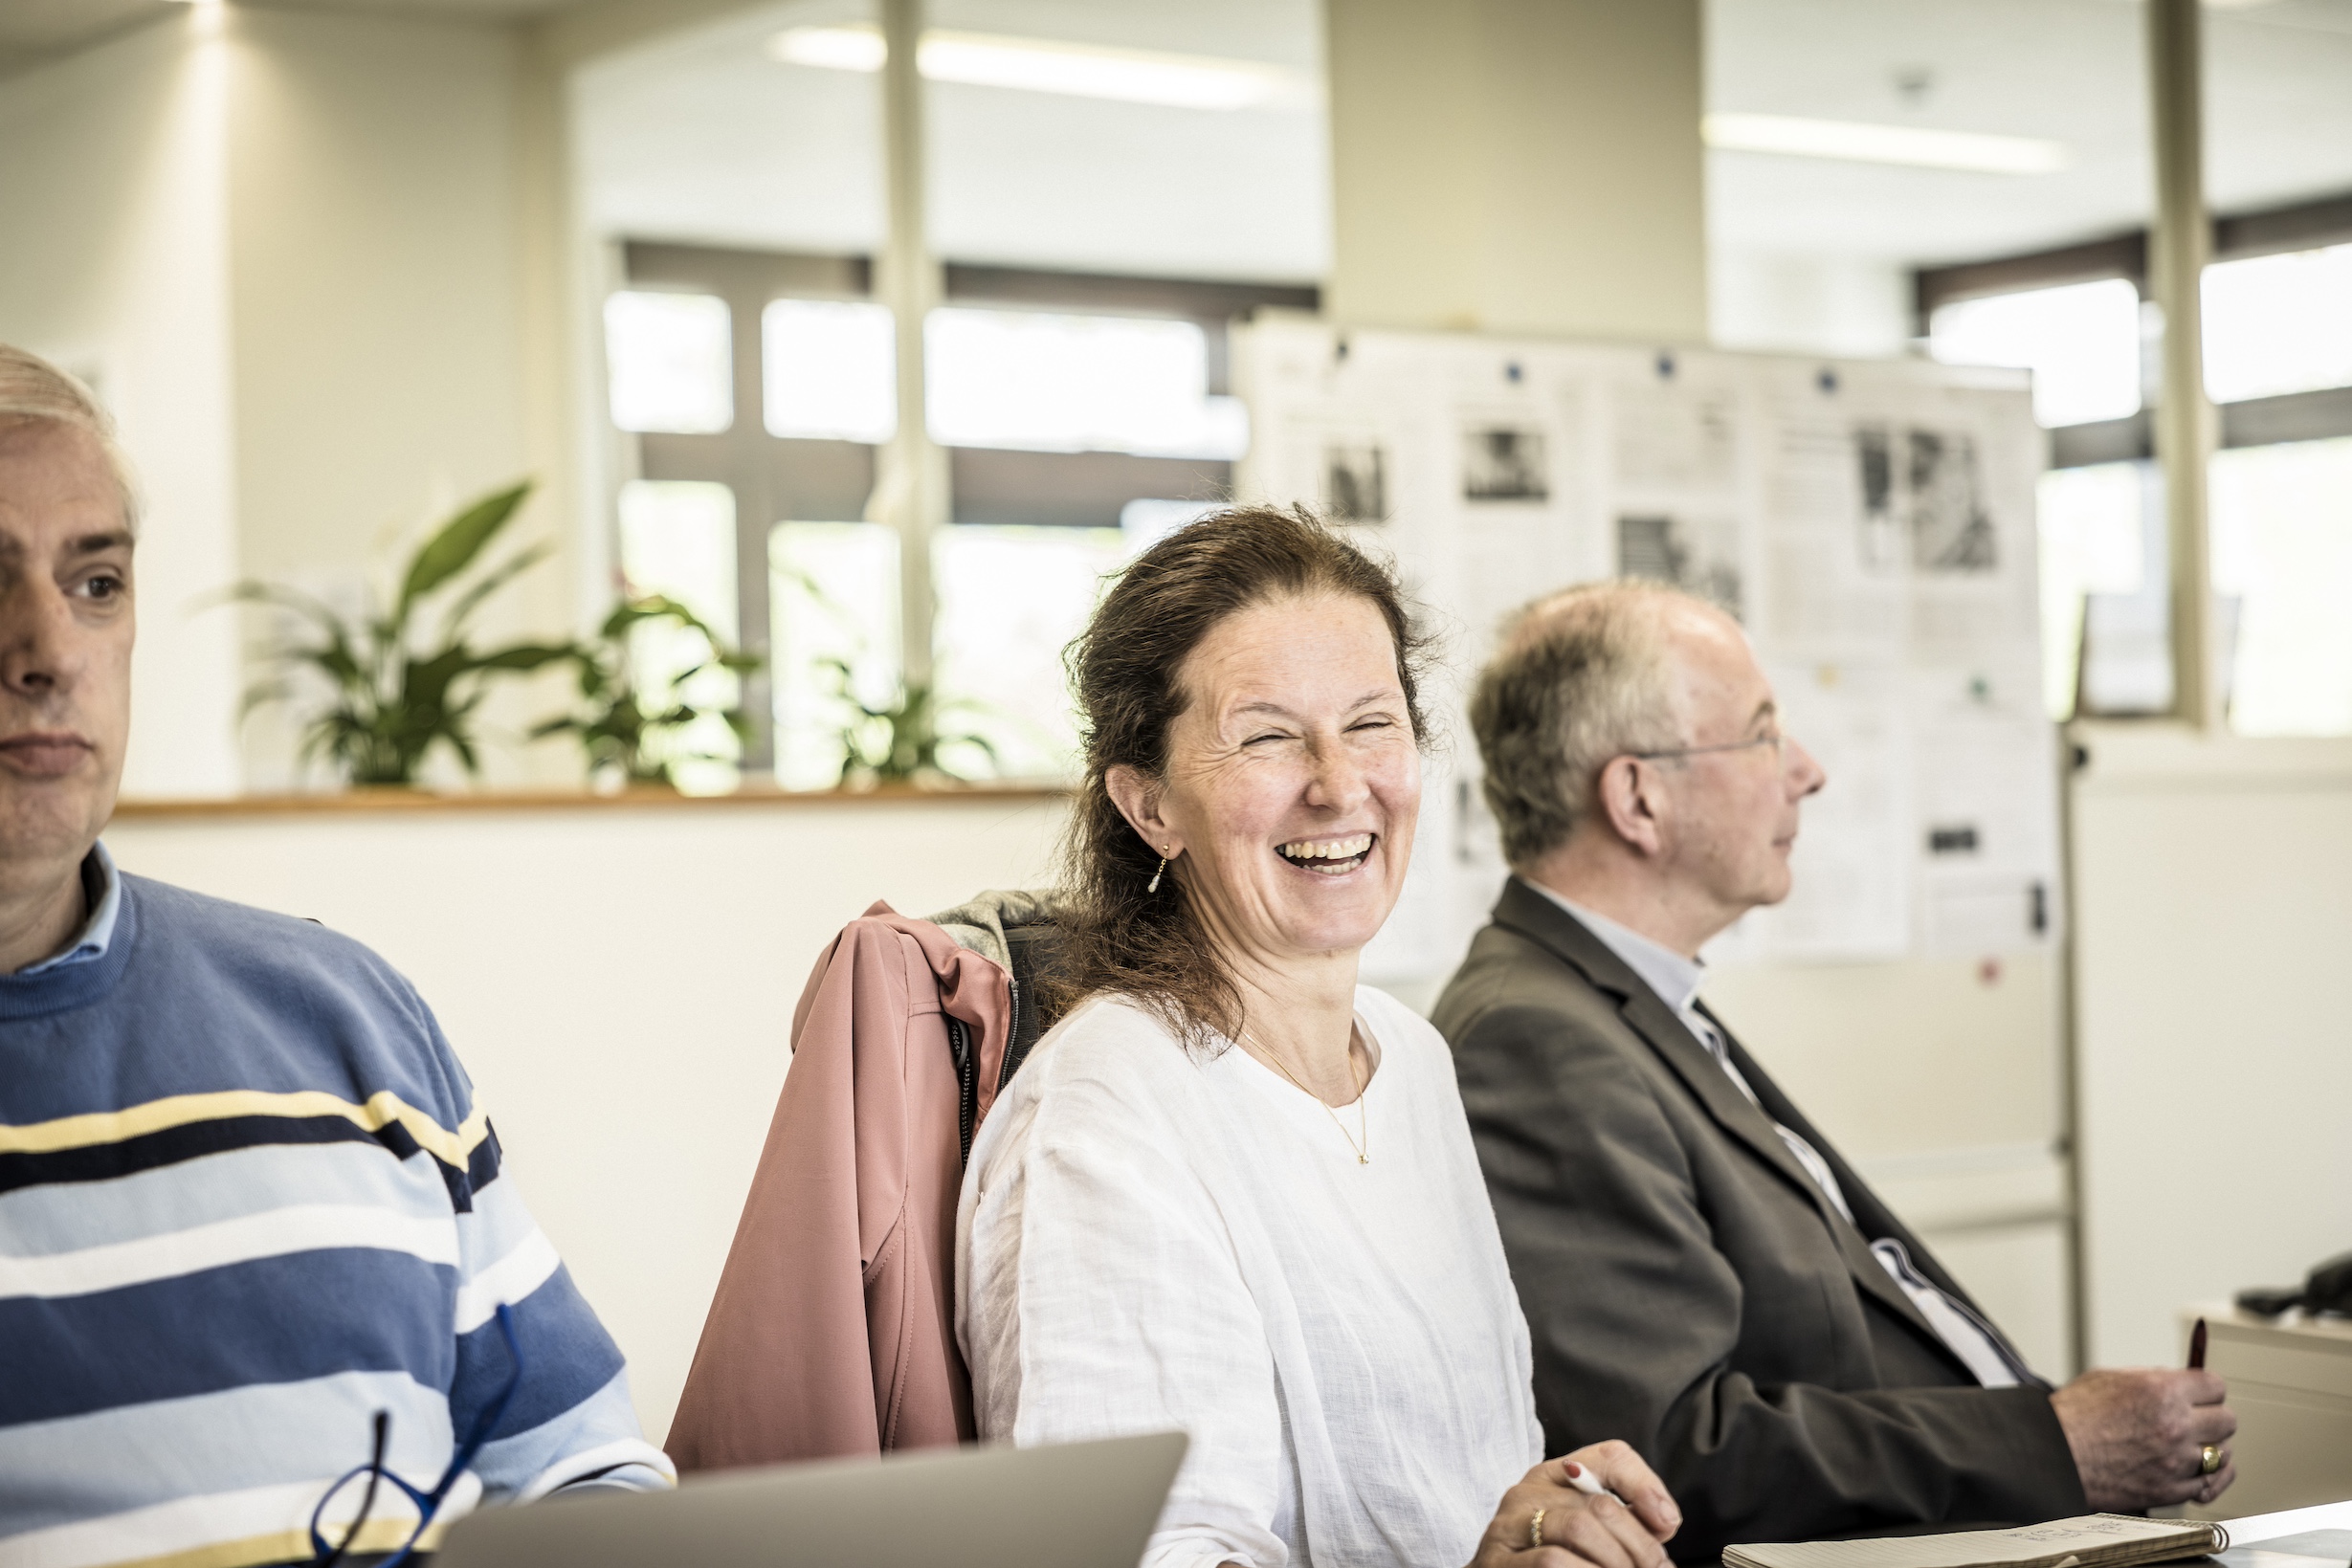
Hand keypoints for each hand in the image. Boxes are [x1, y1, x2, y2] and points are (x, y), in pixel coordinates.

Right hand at [1464, 1441, 1681, 1567]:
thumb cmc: (1554, 1563)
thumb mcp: (1590, 1536)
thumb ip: (1628, 1523)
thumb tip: (1665, 1519)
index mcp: (1554, 1476)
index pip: (1612, 1457)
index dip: (1646, 1487)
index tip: (1667, 1524)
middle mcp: (1527, 1492)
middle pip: (1601, 1503)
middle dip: (1639, 1545)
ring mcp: (1508, 1526)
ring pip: (1579, 1527)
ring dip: (1615, 1563)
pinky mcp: (1497, 1561)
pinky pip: (1552, 1561)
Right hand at [2051, 1368, 2236, 1509]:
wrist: (2052, 1454)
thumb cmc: (2072, 1417)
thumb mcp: (2110, 1379)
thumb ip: (2153, 1380)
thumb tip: (2180, 1383)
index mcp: (2161, 1391)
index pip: (2215, 1386)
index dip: (2207, 1390)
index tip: (2202, 1396)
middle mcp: (2175, 1425)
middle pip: (2227, 1420)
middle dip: (2212, 1418)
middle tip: (2197, 1421)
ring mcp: (2176, 1460)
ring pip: (2223, 1454)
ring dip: (2211, 1449)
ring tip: (2193, 1447)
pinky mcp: (2171, 1490)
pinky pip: (2209, 1484)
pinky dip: (2206, 1478)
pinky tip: (2197, 1471)